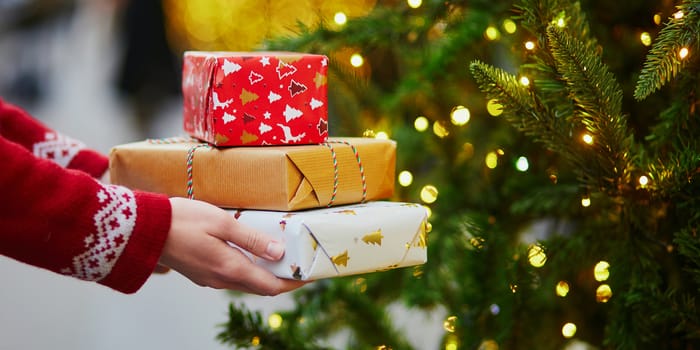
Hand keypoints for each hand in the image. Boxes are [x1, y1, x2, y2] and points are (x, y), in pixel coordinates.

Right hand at [158, 197, 305, 294]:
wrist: (144, 229)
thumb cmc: (182, 221)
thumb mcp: (222, 223)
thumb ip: (251, 239)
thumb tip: (278, 252)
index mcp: (230, 269)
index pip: (271, 286)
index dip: (293, 283)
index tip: (309, 274)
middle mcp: (221, 280)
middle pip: (260, 286)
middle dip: (282, 278)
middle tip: (299, 262)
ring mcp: (209, 279)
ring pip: (246, 281)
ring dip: (265, 273)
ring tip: (280, 255)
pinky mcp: (201, 273)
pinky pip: (232, 275)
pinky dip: (248, 268)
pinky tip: (252, 252)